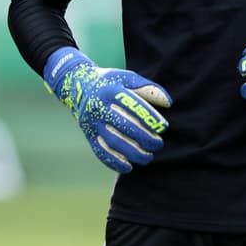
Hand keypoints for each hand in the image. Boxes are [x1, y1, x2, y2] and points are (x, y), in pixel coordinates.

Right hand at [43, 47, 171, 172]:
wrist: (77, 86)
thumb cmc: (110, 82)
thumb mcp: (127, 78)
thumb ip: (148, 88)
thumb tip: (168, 103)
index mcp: (110, 90)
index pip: (132, 104)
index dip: (148, 117)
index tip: (163, 127)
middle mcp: (98, 106)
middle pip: (122, 125)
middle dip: (143, 138)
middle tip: (158, 144)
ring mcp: (91, 122)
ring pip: (112, 142)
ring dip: (132, 153)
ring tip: (148, 157)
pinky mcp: (88, 135)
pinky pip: (100, 151)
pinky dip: (114, 162)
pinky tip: (129, 167)